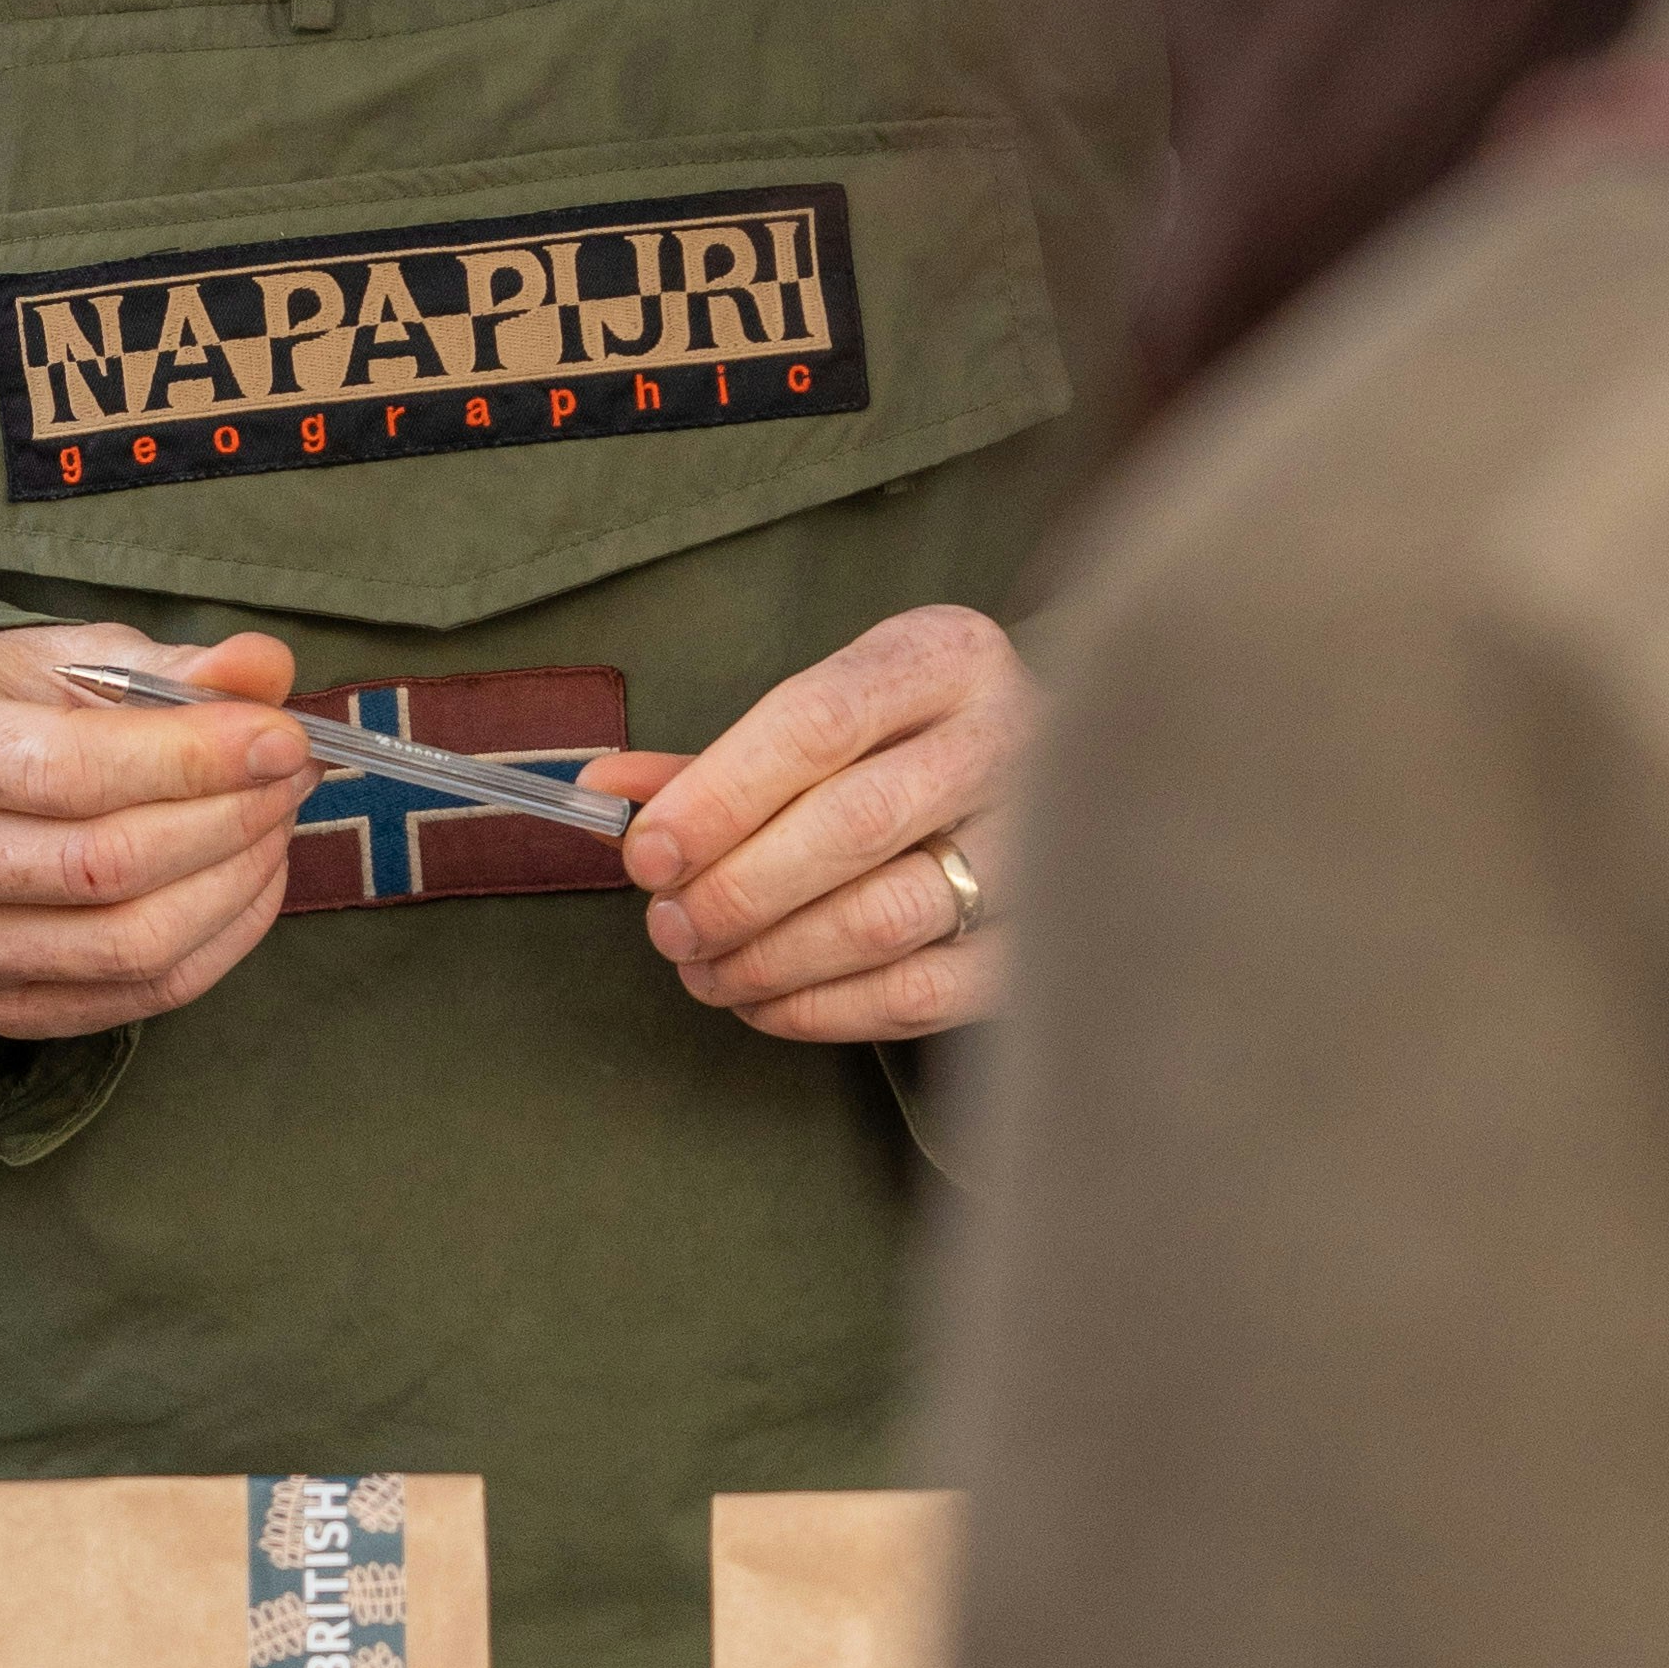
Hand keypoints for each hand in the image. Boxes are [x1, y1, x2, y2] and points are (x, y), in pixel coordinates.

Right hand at [0, 626, 309, 1041]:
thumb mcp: (82, 654)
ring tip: (277, 819)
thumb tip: (266, 670)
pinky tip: (250, 876)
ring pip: (130, 944)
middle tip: (292, 773)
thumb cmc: (15, 704)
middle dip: (228, 818)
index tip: (281, 738)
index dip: (192, 760)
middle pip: (104, 867)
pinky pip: (138, 995)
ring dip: (235, 882)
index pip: (69, 771)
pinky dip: (220, 940)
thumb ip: (177, 666)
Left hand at [581, 603, 1031, 1042]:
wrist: (1068, 777)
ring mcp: (1042, 843)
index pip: (819, 721)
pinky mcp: (1042, 940)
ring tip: (704, 970)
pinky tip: (766, 1002)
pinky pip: (923, 991)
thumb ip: (716, 761)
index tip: (647, 853)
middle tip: (669, 927)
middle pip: (855, 822)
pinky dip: (826, 1010)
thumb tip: (600, 794)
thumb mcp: (827, 713)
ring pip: (888, 916)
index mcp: (943, 658)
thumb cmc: (907, 744)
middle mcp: (1008, 739)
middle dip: (737, 888)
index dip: (720, 794)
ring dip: (772, 958)